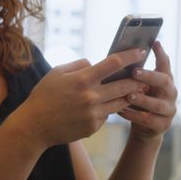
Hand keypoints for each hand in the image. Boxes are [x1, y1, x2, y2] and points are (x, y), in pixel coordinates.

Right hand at [14, 48, 147, 148]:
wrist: (34, 126)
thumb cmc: (44, 96)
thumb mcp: (57, 73)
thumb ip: (79, 65)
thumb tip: (95, 63)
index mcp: (82, 79)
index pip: (113, 63)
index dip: (130, 56)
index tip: (141, 52)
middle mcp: (91, 97)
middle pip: (124, 85)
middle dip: (138, 79)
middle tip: (145, 75)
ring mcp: (93, 114)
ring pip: (121, 102)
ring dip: (129, 95)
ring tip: (135, 89)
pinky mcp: (93, 127)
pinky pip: (107, 115)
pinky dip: (108, 109)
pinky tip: (108, 105)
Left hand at [118, 40, 176, 139]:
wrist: (144, 129)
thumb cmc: (139, 102)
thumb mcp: (139, 87)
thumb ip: (135, 76)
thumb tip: (117, 58)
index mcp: (165, 80)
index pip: (165, 64)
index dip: (161, 54)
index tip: (154, 42)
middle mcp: (171, 93)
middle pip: (164, 81)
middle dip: (149, 76)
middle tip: (134, 71)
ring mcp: (169, 110)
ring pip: (157, 104)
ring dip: (142, 99)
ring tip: (128, 95)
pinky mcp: (163, 125)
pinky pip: (148, 120)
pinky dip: (134, 115)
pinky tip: (121, 111)